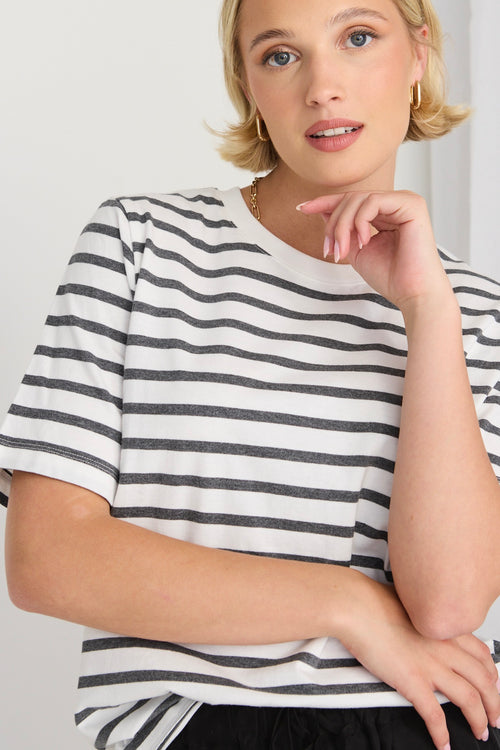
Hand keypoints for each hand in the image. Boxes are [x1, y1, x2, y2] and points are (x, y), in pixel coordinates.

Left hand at [298, 190, 451, 311]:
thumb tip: (321, 209)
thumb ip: (343, 229)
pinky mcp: (411, 204)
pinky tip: (364, 242)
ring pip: (358, 199)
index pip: (351, 200)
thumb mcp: (356, 250)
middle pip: (350, 198)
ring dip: (342, 226)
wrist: (412, 294)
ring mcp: (405, 201)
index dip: (324, 202)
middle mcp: (395, 203)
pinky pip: (373, 201)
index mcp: (385, 212)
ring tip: (343, 251)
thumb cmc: (390, 277)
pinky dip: (360, 222)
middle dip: (333, 224)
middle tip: (330, 251)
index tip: (301, 209)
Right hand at [336, 577, 499, 749]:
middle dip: (494, 703)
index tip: (493, 685)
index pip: (481, 654)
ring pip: (470, 699)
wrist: (356, 607)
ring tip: (480, 732)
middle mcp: (444, 647)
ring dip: (479, 720)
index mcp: (444, 628)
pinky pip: (435, 715)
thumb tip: (423, 628)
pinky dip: (442, 734)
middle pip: (484, 680)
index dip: (492, 674)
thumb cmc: (374, 602)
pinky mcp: (413, 682)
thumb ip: (425, 620)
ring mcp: (431, 665)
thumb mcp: (411, 604)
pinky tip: (443, 744)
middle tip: (496, 717)